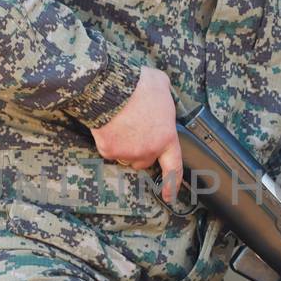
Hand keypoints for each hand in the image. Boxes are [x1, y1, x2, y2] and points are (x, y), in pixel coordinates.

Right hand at [92, 66, 181, 205]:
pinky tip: (108, 125)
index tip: (170, 195)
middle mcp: (149, 151)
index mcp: (166, 138)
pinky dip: (107, 140)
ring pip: (126, 157)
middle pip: (144, 161)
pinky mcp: (109, 151)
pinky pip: (109, 150)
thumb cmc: (138, 85)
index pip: (173, 167)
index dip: (172, 183)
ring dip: (124, 146)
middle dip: (139, 150)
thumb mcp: (162, 85)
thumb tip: (162, 94)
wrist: (112, 87)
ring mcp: (128, 153)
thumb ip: (164, 98)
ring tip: (120, 124)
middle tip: (134, 129)